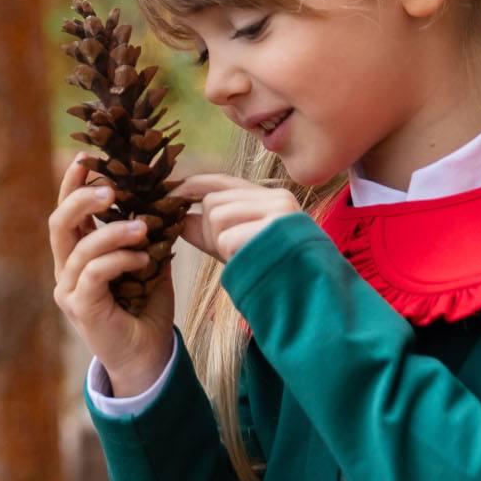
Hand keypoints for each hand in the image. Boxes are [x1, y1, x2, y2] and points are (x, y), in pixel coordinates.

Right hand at [49, 153, 190, 398]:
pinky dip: (120, 259)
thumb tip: (158, 196)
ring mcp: (70, 290)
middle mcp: (66, 270)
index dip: (71, 184)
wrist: (148, 358)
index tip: (87, 158)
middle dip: (82, 198)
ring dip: (113, 231)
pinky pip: (94, 272)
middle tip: (111, 188)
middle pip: (59, 223)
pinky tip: (143, 259)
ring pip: (80, 247)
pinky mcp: (81, 308)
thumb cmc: (146, 309)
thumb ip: (143, 235)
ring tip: (143, 228)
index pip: (66, 212)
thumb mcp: (147, 263)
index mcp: (77, 256)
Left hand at [179, 174, 303, 263]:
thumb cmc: (272, 272)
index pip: (222, 180)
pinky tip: (249, 261)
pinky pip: (227, 238)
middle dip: (209, 230)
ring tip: (243, 256)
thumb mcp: (239, 243)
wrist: (309, 299)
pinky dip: (229, 255)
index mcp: (271, 198)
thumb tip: (176, 214)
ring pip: (217, 216)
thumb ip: (210, 227)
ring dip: (220, 243)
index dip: (193, 185)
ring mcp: (278, 212)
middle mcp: (277, 198)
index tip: (172, 193)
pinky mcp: (274, 229)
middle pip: (213, 202)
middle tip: (228, 251)